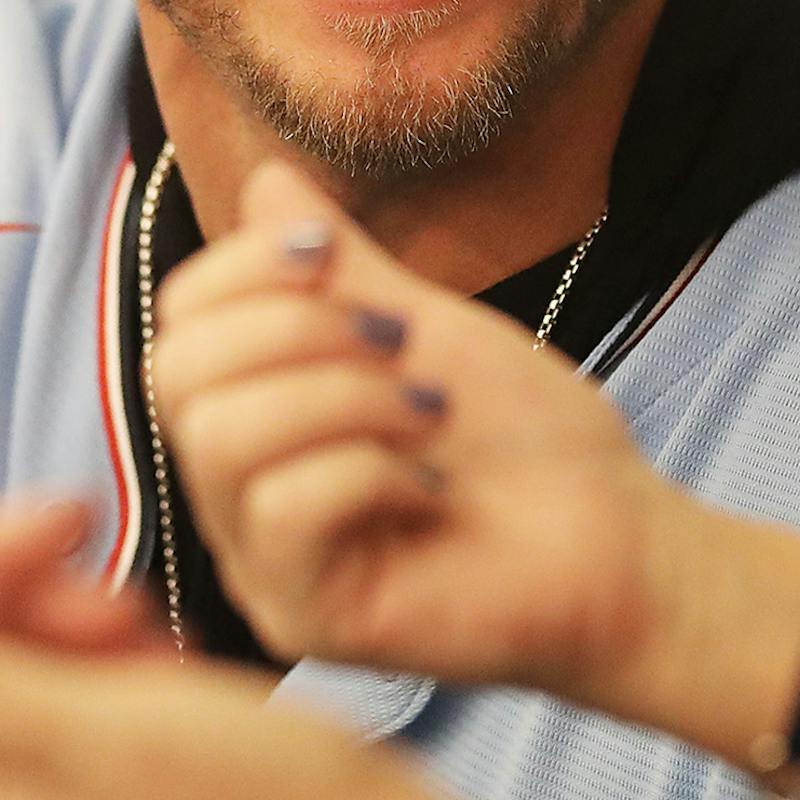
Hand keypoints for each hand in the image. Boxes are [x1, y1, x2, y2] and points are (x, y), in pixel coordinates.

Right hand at [153, 163, 799, 774]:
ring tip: (427, 413)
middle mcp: (236, 502)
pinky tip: (432, 486)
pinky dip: (369, 470)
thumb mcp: (425, 329)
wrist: (624, 546)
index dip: (243, 268)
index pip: (176, 323)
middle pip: (174, 373)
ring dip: (341, 396)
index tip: (335, 257)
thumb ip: (340, 268)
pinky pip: (281, 508)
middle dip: (293, 328)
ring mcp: (263, 567)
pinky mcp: (306, 620)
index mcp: (254, 426)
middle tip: (399, 345)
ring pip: (219, 437)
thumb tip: (269, 179)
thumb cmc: (529, 446)